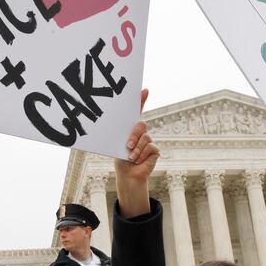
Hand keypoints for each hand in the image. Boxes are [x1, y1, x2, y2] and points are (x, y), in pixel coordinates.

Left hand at [115, 89, 158, 216]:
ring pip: (145, 138)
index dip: (141, 100)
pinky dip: (141, 155)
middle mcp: (141, 132)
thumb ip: (120, 136)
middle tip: (127, 145)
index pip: (137, 111)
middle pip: (141, 125)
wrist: (127, 175)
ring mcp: (149, 140)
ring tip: (130, 157)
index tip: (144, 90)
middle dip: (134, 135)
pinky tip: (138, 160)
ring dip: (136, 149)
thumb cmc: (120, 159)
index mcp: (131, 128)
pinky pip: (149, 147)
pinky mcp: (155, 150)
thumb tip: (111, 127)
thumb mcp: (117, 144)